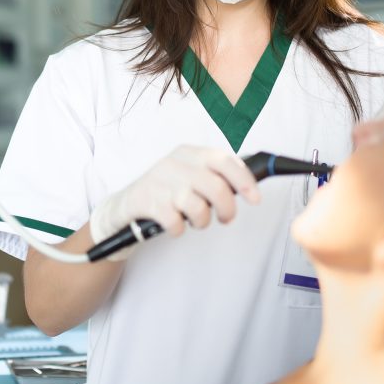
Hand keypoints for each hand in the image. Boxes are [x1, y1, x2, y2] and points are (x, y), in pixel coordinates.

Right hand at [88, 145, 261, 259]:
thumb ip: (216, 176)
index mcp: (191, 153)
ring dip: (202, 222)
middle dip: (227, 209)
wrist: (127, 203)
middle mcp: (176, 163)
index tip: (256, 199)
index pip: (225, 160)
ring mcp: (162, 183)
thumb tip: (249, 187)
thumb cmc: (167, 190)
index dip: (245, 180)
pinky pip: (177, 224)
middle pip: (217, 188)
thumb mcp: (190, 173)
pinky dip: (179, 230)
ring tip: (196, 221)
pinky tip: (173, 225)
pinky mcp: (149, 202)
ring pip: (199, 208)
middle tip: (225, 218)